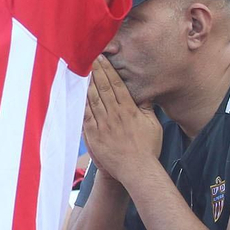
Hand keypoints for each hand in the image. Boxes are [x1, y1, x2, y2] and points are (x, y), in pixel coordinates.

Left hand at [84, 57, 162, 185]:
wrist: (136, 171)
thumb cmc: (148, 149)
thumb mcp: (154, 125)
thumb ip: (147, 107)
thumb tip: (146, 92)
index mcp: (130, 110)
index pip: (117, 86)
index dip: (109, 71)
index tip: (103, 59)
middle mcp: (115, 115)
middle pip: (103, 88)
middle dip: (96, 72)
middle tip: (90, 58)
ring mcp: (103, 125)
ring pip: (92, 100)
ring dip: (87, 84)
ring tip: (81, 71)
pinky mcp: (94, 135)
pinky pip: (85, 116)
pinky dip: (80, 104)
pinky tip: (76, 94)